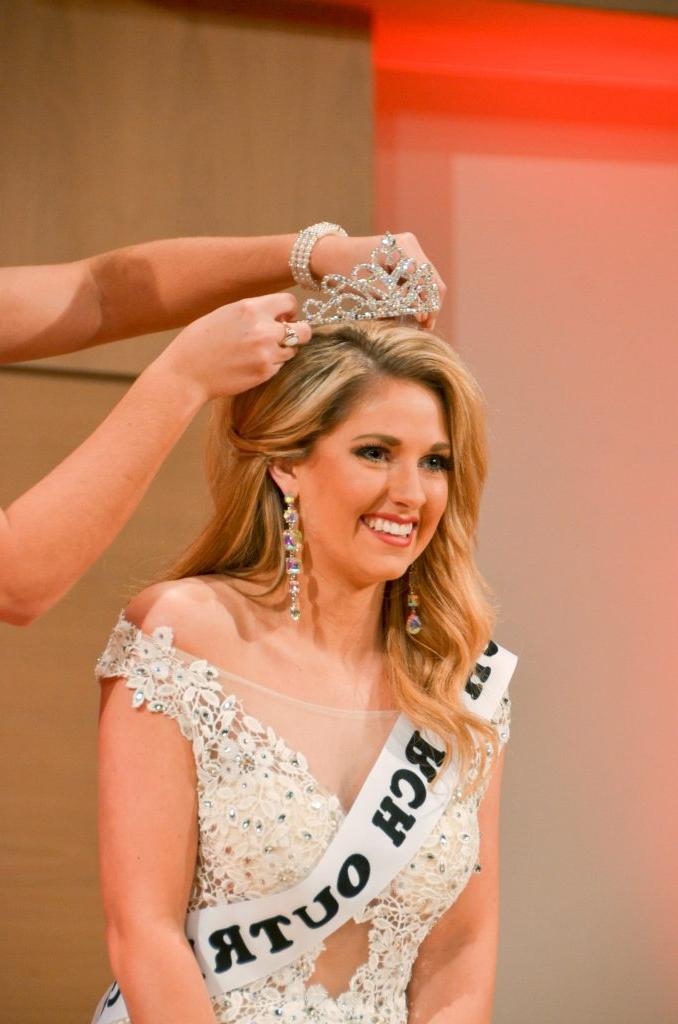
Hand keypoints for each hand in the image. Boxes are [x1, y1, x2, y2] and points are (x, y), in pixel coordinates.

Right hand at [155, 293, 311, 401]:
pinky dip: (271, 365)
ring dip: (282, 351)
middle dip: (298, 332)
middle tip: (284, 337)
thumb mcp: (225, 314)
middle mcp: (263, 329)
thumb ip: (253, 312)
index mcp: (250, 308)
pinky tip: (250, 364)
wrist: (185, 373)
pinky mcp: (265, 373)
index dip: (289, 311)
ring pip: (293, 350)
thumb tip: (279, 316)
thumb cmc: (200, 342)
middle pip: (304, 330)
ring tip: (258, 353)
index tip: (283, 318)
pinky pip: (280, 366)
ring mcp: (266, 353)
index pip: (290, 302)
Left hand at [311, 231, 446, 330]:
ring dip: (421, 302)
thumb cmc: (345, 271)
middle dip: (428, 304)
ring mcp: (407, 250)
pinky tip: (407, 311)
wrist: (326, 256)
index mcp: (404, 247)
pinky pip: (414, 280)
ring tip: (415, 323)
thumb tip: (423, 315)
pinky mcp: (401, 259)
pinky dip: (412, 296)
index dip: (430, 305)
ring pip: (424, 282)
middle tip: (423, 328)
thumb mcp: (372, 289)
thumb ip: (398, 300)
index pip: (429, 281)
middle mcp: (410, 245)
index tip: (424, 325)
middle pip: (431, 280)